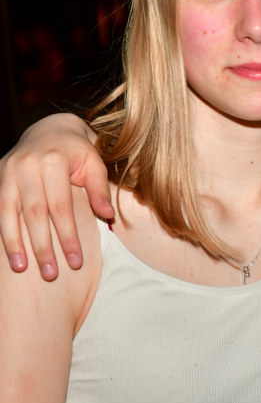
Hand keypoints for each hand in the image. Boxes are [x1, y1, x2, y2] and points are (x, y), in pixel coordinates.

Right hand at [0, 113, 112, 279]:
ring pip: (10, 213)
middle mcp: (27, 165)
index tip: (76, 261)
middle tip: (51, 274)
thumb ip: (99, 189)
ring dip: (15, 244)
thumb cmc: (78, 151)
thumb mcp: (95, 163)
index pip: (61, 207)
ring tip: (22, 269)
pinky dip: (3, 231)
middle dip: (43, 246)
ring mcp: (9, 171)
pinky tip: (9, 251)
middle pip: (35, 214)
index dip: (68, 236)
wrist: (51, 128)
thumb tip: (108, 216)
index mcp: (53, 161)